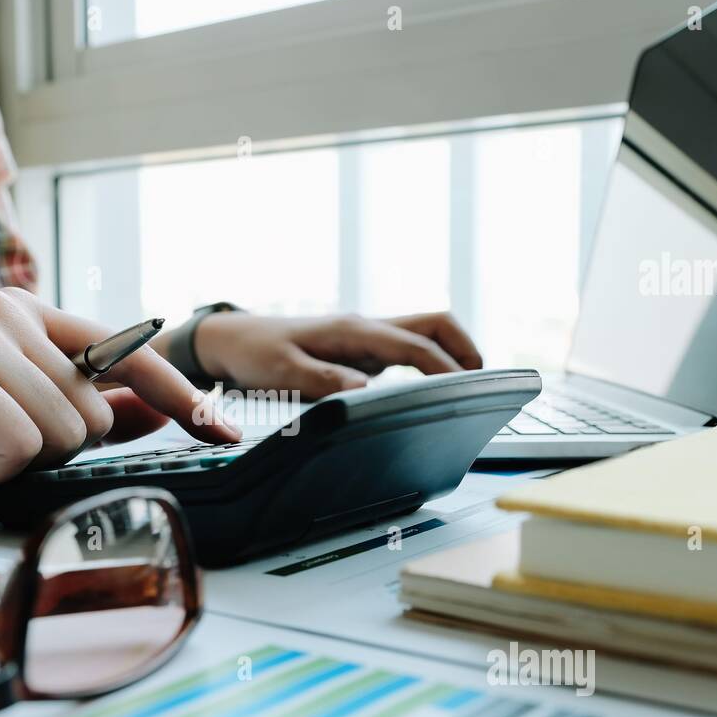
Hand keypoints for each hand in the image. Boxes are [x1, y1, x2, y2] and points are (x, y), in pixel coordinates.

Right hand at [0, 287, 238, 527]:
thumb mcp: (21, 435)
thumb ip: (88, 415)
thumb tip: (161, 411)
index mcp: (24, 316)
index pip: (125, 353)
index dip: (179, 396)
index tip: (225, 429)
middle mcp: (2, 309)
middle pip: (95, 412)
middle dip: (46, 453)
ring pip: (65, 431)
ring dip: (12, 466)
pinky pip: (20, 445)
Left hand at [192, 311, 482, 397]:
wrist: (232, 341)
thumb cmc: (255, 354)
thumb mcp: (283, 373)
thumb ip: (324, 382)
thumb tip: (366, 393)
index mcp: (353, 331)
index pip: (415, 346)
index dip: (446, 368)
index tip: (466, 392)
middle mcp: (366, 328)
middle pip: (434, 323)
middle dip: (465, 347)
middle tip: (484, 381)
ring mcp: (365, 337)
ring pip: (423, 333)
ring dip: (450, 352)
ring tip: (468, 387)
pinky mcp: (359, 349)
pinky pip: (405, 349)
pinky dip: (428, 362)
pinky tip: (431, 389)